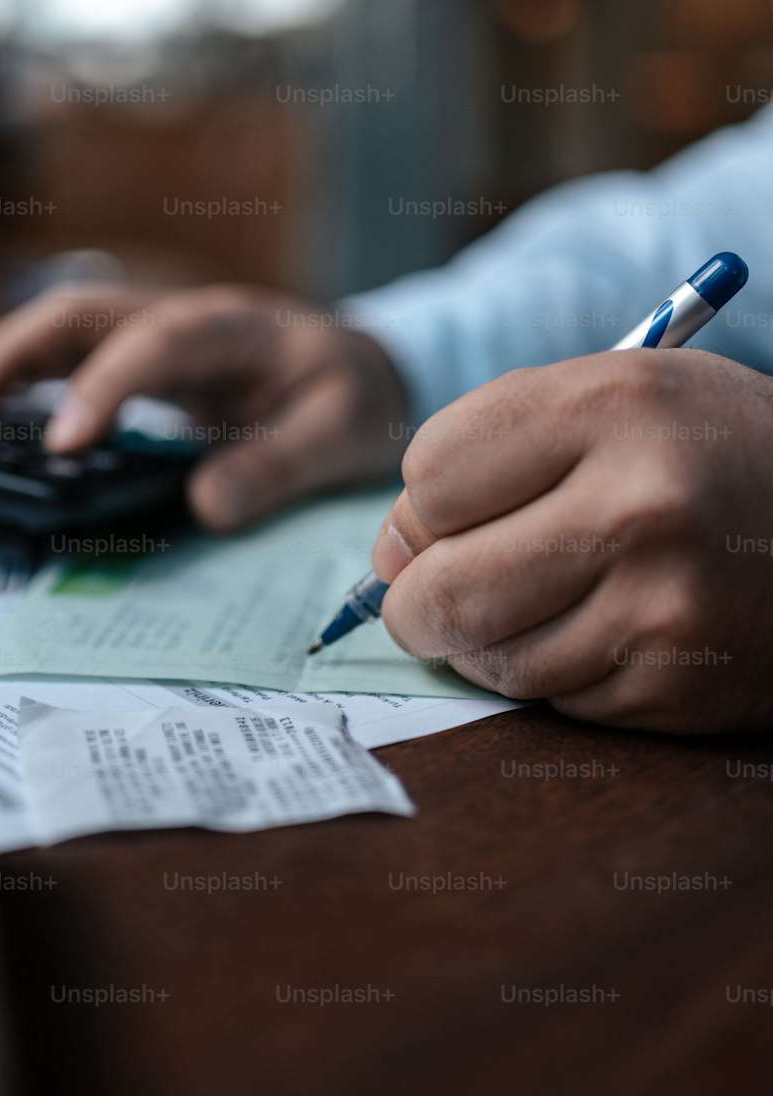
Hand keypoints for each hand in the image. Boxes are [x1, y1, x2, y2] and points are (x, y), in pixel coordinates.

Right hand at [0, 281, 407, 531]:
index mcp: (236, 328)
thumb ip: (281, 467)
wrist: (365, 369)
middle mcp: (183, 317)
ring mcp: (155, 333)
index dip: (107, 385)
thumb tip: (207, 508)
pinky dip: (15, 367)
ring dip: (0, 354)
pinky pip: (68, 352)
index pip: (159, 343)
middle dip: (18, 351)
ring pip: (64, 326)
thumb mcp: (344, 436)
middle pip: (86, 314)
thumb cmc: (355, 398)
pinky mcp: (139, 359)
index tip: (65, 443)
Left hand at [371, 349, 772, 733]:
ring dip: (487, 643)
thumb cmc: (707, 447)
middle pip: (442, 591)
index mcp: (609, 405)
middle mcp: (638, 506)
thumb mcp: (613, 394)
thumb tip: (387, 557)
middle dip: (418, 601)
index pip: (431, 476)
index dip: (425, 502)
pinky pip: (556, 701)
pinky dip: (556, 673)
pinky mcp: (682, 689)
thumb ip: (491, 449)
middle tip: (434, 595)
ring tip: (536, 600)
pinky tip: (602, 629)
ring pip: (492, 660)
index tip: (451, 511)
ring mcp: (665, 608)